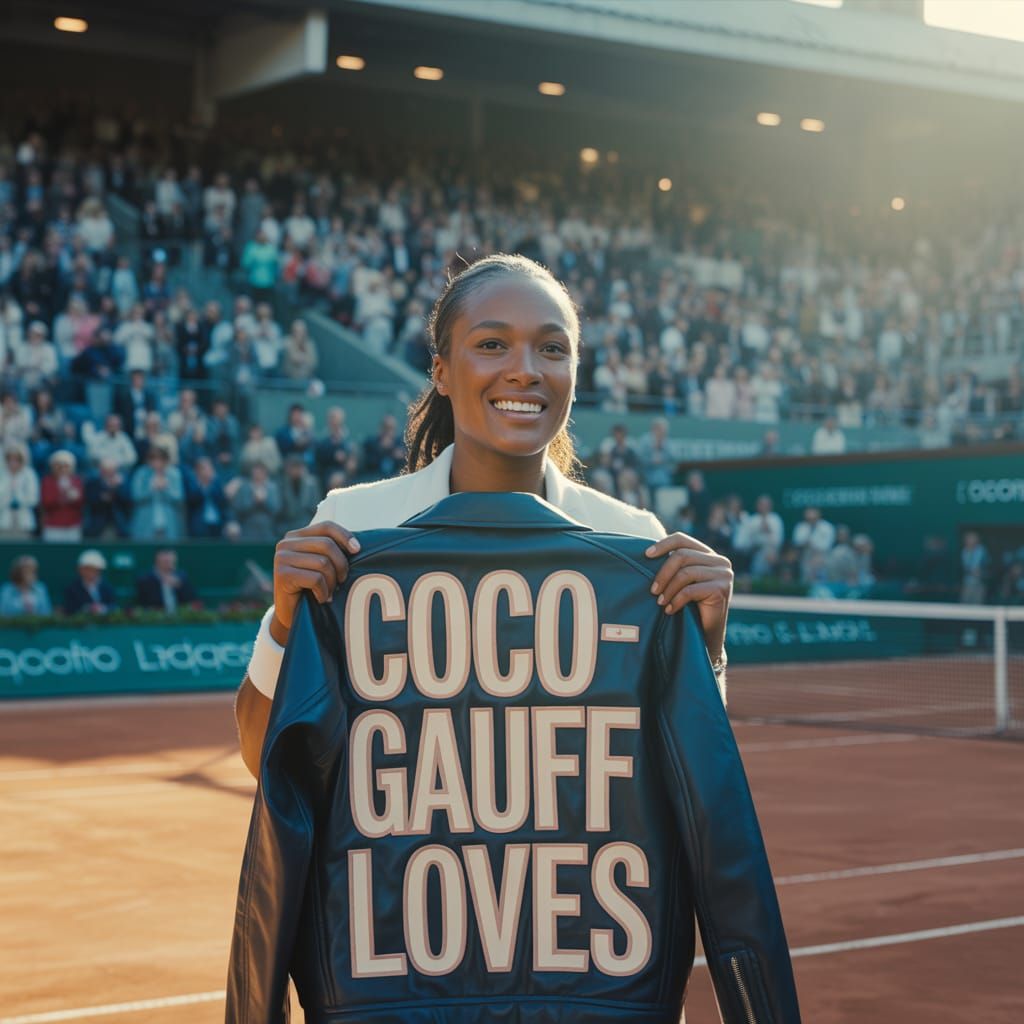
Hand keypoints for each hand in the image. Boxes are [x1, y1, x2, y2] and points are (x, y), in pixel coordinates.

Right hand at [271, 521, 360, 637]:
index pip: (326, 527)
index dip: (345, 536)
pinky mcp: (282, 575)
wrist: (291, 614)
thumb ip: (331, 550)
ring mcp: (282, 558)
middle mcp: (286, 543)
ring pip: (323, 563)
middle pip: (327, 545)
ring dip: (332, 581)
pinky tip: (321, 598)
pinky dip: (323, 591)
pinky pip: (315, 579)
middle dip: (341, 564)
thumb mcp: (321, 564)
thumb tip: (357, 545)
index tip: (357, 550)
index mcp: (297, 536)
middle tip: (342, 581)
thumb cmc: (311, 588)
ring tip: (330, 592)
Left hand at [645, 533, 732, 659]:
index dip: (663, 544)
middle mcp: (720, 561)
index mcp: (708, 554)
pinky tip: (670, 610)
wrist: (706, 635)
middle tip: (652, 591)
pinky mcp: (722, 589)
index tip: (646, 555)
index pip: (682, 539)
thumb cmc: (690, 606)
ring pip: (686, 573)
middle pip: (682, 556)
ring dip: (668, 589)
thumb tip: (647, 552)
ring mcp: (724, 574)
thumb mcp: (681, 581)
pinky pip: (690, 590)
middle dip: (663, 573)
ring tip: (660, 602)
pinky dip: (676, 600)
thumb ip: (674, 565)